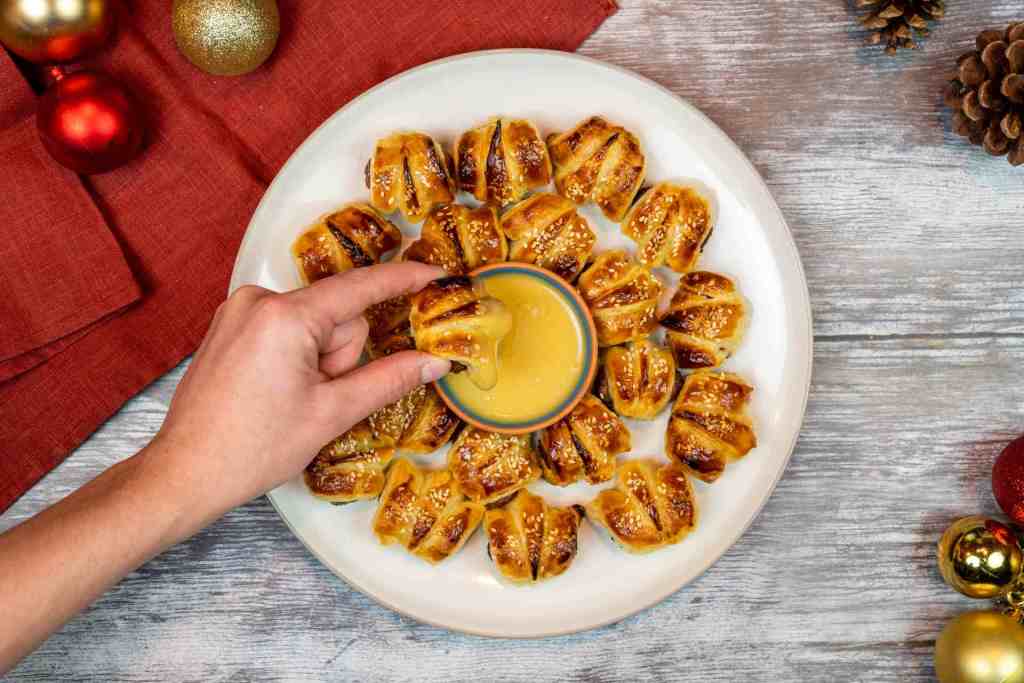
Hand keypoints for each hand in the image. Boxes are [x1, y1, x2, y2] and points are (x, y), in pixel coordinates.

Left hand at [150, 262, 449, 518]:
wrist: (185, 472)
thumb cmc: (253, 448)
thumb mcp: (331, 414)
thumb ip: (388, 379)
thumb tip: (434, 361)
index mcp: (285, 317)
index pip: (361, 288)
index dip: (403, 279)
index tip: (435, 273)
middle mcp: (258, 300)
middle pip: (337, 315)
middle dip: (340, 356)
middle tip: (317, 398)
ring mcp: (240, 310)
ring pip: (313, 323)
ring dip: (318, 359)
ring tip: (291, 399)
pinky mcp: (231, 325)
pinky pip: (287, 327)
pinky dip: (297, 354)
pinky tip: (276, 389)